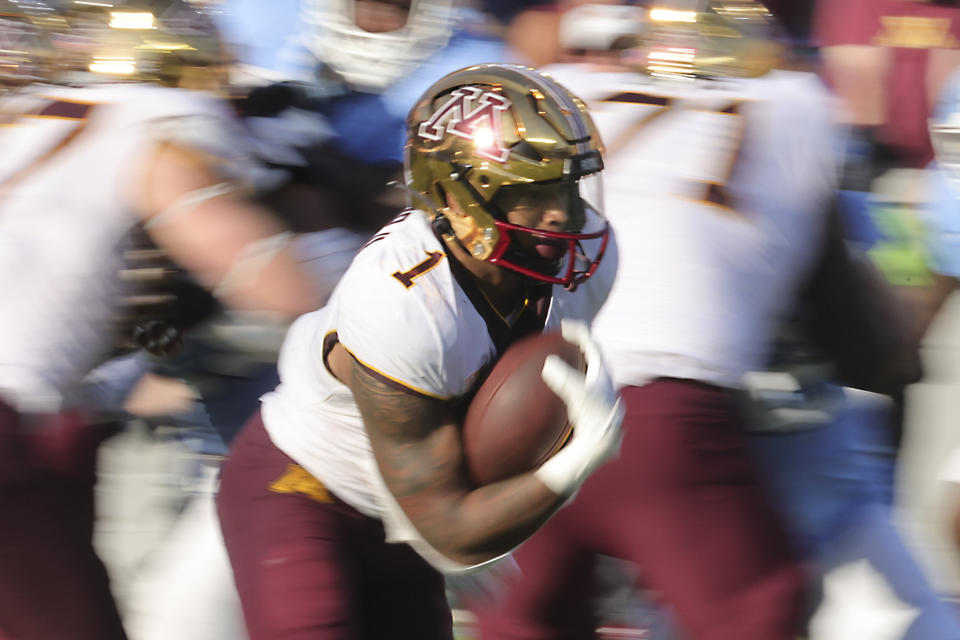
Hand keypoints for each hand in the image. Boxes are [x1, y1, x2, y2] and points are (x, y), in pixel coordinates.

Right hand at [534, 319, 622, 496]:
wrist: (601, 442)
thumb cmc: (591, 416)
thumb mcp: (575, 392)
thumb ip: (562, 376)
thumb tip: (548, 363)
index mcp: (602, 370)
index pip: (591, 343)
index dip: (578, 331)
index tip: (564, 326)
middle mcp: (605, 378)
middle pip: (593, 354)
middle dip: (580, 344)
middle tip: (566, 338)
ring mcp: (602, 392)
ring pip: (591, 369)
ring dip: (579, 360)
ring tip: (567, 358)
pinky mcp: (596, 404)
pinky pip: (586, 382)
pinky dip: (576, 376)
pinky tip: (567, 386)